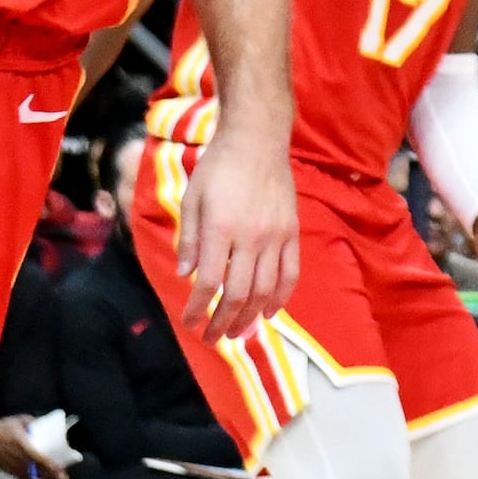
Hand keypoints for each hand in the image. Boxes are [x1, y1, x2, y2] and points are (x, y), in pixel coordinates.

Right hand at [0, 416, 62, 478]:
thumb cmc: (0, 427)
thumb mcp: (19, 421)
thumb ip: (31, 422)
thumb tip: (40, 424)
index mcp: (25, 448)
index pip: (43, 462)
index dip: (54, 470)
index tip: (64, 478)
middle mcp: (20, 460)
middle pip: (38, 473)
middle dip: (49, 478)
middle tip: (58, 478)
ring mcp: (12, 467)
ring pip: (29, 478)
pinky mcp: (5, 470)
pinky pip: (18, 478)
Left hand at [176, 120, 300, 339]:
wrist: (257, 139)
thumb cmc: (218, 167)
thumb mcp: (192, 198)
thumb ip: (189, 239)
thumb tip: (185, 275)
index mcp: (221, 228)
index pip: (209, 281)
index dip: (198, 308)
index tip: (189, 323)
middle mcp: (250, 236)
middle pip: (238, 293)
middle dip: (223, 321)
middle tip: (212, 338)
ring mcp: (275, 235)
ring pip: (265, 289)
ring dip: (250, 316)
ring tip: (238, 333)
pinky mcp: (292, 232)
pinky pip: (290, 273)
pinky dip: (281, 297)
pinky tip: (269, 313)